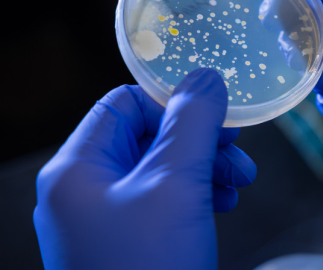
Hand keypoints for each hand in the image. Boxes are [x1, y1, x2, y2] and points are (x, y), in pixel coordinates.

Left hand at [34, 69, 255, 269]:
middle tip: (240, 153)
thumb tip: (206, 77)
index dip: (173, 103)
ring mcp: (104, 221)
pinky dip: (195, 197)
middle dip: (200, 141)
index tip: (218, 114)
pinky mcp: (126, 245)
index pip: (123, 104)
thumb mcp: (176, 185)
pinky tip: (223, 206)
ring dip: (205, 169)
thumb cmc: (149, 268)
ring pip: (160, 171)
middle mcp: (84, 191)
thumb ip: (192, 123)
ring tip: (240, 184)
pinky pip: (162, 203)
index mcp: (77, 169)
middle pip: (146, 138)